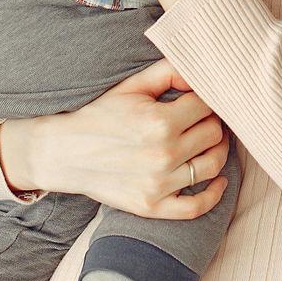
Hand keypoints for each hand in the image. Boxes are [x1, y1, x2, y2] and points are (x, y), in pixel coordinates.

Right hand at [0, 60, 231, 219]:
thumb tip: (201, 73)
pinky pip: (196, 208)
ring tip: (210, 141)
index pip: (206, 106)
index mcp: (159, 121)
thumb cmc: (99, 114)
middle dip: (213, 122)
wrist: (62, 152)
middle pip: (214, 134)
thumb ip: (169, 72)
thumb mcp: (132, 86)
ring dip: (218, 151)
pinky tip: (219, 180)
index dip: (206, 99)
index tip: (198, 101)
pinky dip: (214, 194)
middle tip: (203, 119)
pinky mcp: (151, 206)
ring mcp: (158, 184)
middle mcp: (163, 154)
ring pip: (212, 165)